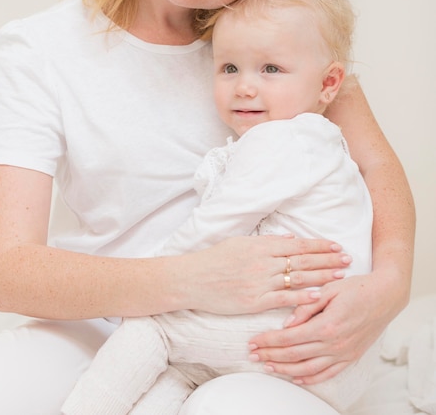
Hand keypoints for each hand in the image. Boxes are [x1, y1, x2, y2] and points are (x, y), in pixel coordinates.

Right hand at [183, 235, 350, 315]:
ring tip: (341, 276)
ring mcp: (260, 282)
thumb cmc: (213, 259)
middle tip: (347, 259)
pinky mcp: (255, 301)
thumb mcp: (238, 242)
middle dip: (327, 259)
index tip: (335, 245)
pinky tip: (319, 296)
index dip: (318, 245)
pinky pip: (283, 298)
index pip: (296, 245)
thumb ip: (265, 242)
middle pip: (302, 260)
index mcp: (259, 246)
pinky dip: (302, 297)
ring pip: (297, 278)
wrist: (192, 279)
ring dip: (322, 277)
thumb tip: (289, 239)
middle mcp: (262, 262)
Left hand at [248, 272, 398, 383]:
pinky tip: (296, 377)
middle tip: (253, 354)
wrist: (385, 296)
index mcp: (326, 325)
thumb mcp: (328, 290)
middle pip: (294, 355)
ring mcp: (343, 353)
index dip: (268, 341)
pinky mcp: (351, 357)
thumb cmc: (356, 288)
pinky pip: (328, 373)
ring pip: (308, 368)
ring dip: (285, 369)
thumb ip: (305, 307)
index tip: (253, 341)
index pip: (289, 337)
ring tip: (268, 366)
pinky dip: (310, 378)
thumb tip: (286, 324)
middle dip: (270, 355)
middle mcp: (334, 343)